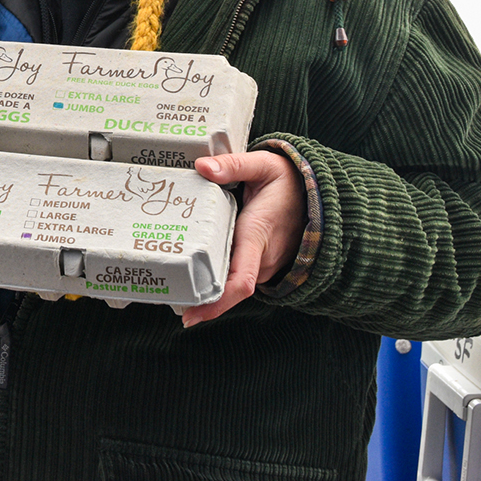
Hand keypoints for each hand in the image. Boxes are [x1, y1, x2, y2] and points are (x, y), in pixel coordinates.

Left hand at [182, 151, 305, 326]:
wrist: (315, 193)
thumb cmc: (288, 180)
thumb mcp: (263, 164)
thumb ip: (233, 165)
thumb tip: (202, 167)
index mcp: (257, 236)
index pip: (240, 281)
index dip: (216, 303)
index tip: (191, 315)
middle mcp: (262, 258)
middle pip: (227, 287)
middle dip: (200, 295)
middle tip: (165, 294)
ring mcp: (265, 264)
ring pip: (231, 281)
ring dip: (207, 284)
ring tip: (174, 283)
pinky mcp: (263, 264)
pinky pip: (237, 275)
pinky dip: (218, 276)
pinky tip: (195, 272)